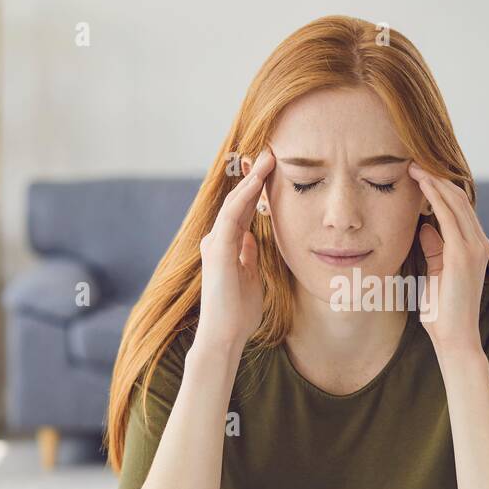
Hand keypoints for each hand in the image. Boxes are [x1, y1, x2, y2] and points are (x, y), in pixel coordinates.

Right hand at [195, 147, 274, 353]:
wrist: (225, 336)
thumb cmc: (239, 313)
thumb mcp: (251, 278)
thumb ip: (249, 257)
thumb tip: (252, 239)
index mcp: (228, 247)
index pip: (244, 211)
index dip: (258, 190)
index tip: (273, 171)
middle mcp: (218, 241)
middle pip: (238, 202)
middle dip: (254, 177)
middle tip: (270, 153)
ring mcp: (215, 244)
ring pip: (234, 204)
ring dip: (251, 181)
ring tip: (267, 159)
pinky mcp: (217, 251)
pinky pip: (231, 218)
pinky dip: (243, 199)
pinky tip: (256, 183)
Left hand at [410, 162, 488, 359]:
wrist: (455, 338)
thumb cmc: (443, 312)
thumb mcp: (436, 274)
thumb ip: (435, 249)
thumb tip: (426, 228)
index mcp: (474, 247)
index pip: (458, 208)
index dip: (439, 188)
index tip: (418, 174)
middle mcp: (479, 243)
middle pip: (458, 199)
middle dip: (436, 178)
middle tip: (413, 161)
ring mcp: (474, 247)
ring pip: (455, 202)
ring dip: (434, 182)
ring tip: (414, 166)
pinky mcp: (463, 253)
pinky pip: (448, 216)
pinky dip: (435, 197)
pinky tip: (421, 184)